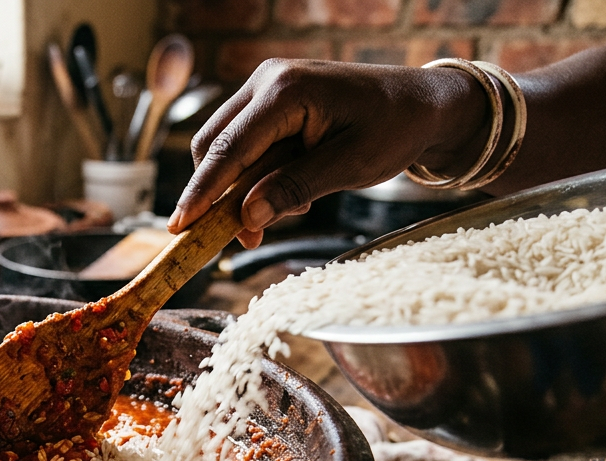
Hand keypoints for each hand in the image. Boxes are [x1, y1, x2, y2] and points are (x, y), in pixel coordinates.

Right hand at [167, 59, 488, 246]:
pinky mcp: (269, 103)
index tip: (181, 228)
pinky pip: (243, 144)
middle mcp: (267, 80)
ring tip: (282, 212)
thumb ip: (295, 189)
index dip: (202, 192)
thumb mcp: (351, 166)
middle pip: (214, 145)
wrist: (424, 104)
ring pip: (223, 147)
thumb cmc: (396, 127)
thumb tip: (247, 218)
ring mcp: (265, 88)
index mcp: (287, 90)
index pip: (229, 148)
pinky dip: (252, 176)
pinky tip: (284, 193)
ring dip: (238, 188)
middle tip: (246, 236)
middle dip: (219, 194)